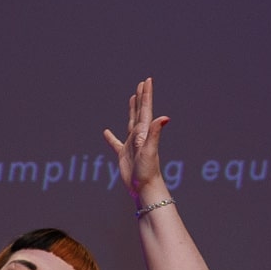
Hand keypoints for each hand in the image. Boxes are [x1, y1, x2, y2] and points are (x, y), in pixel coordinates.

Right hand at [102, 79, 167, 205]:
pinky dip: (110, 138)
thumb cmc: (148, 171)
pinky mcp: (123, 155)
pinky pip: (115, 143)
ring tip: (131, 98)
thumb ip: (155, 132)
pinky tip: (106, 132)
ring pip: (130, 123)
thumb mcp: (150, 150)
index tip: (146, 81)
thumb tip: (164, 117)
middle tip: (141, 84)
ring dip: (131, 110)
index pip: (145, 109)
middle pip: (139, 112)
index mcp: (143, 132)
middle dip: (141, 98)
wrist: (144, 189)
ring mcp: (131, 145)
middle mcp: (138, 136)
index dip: (146, 95)